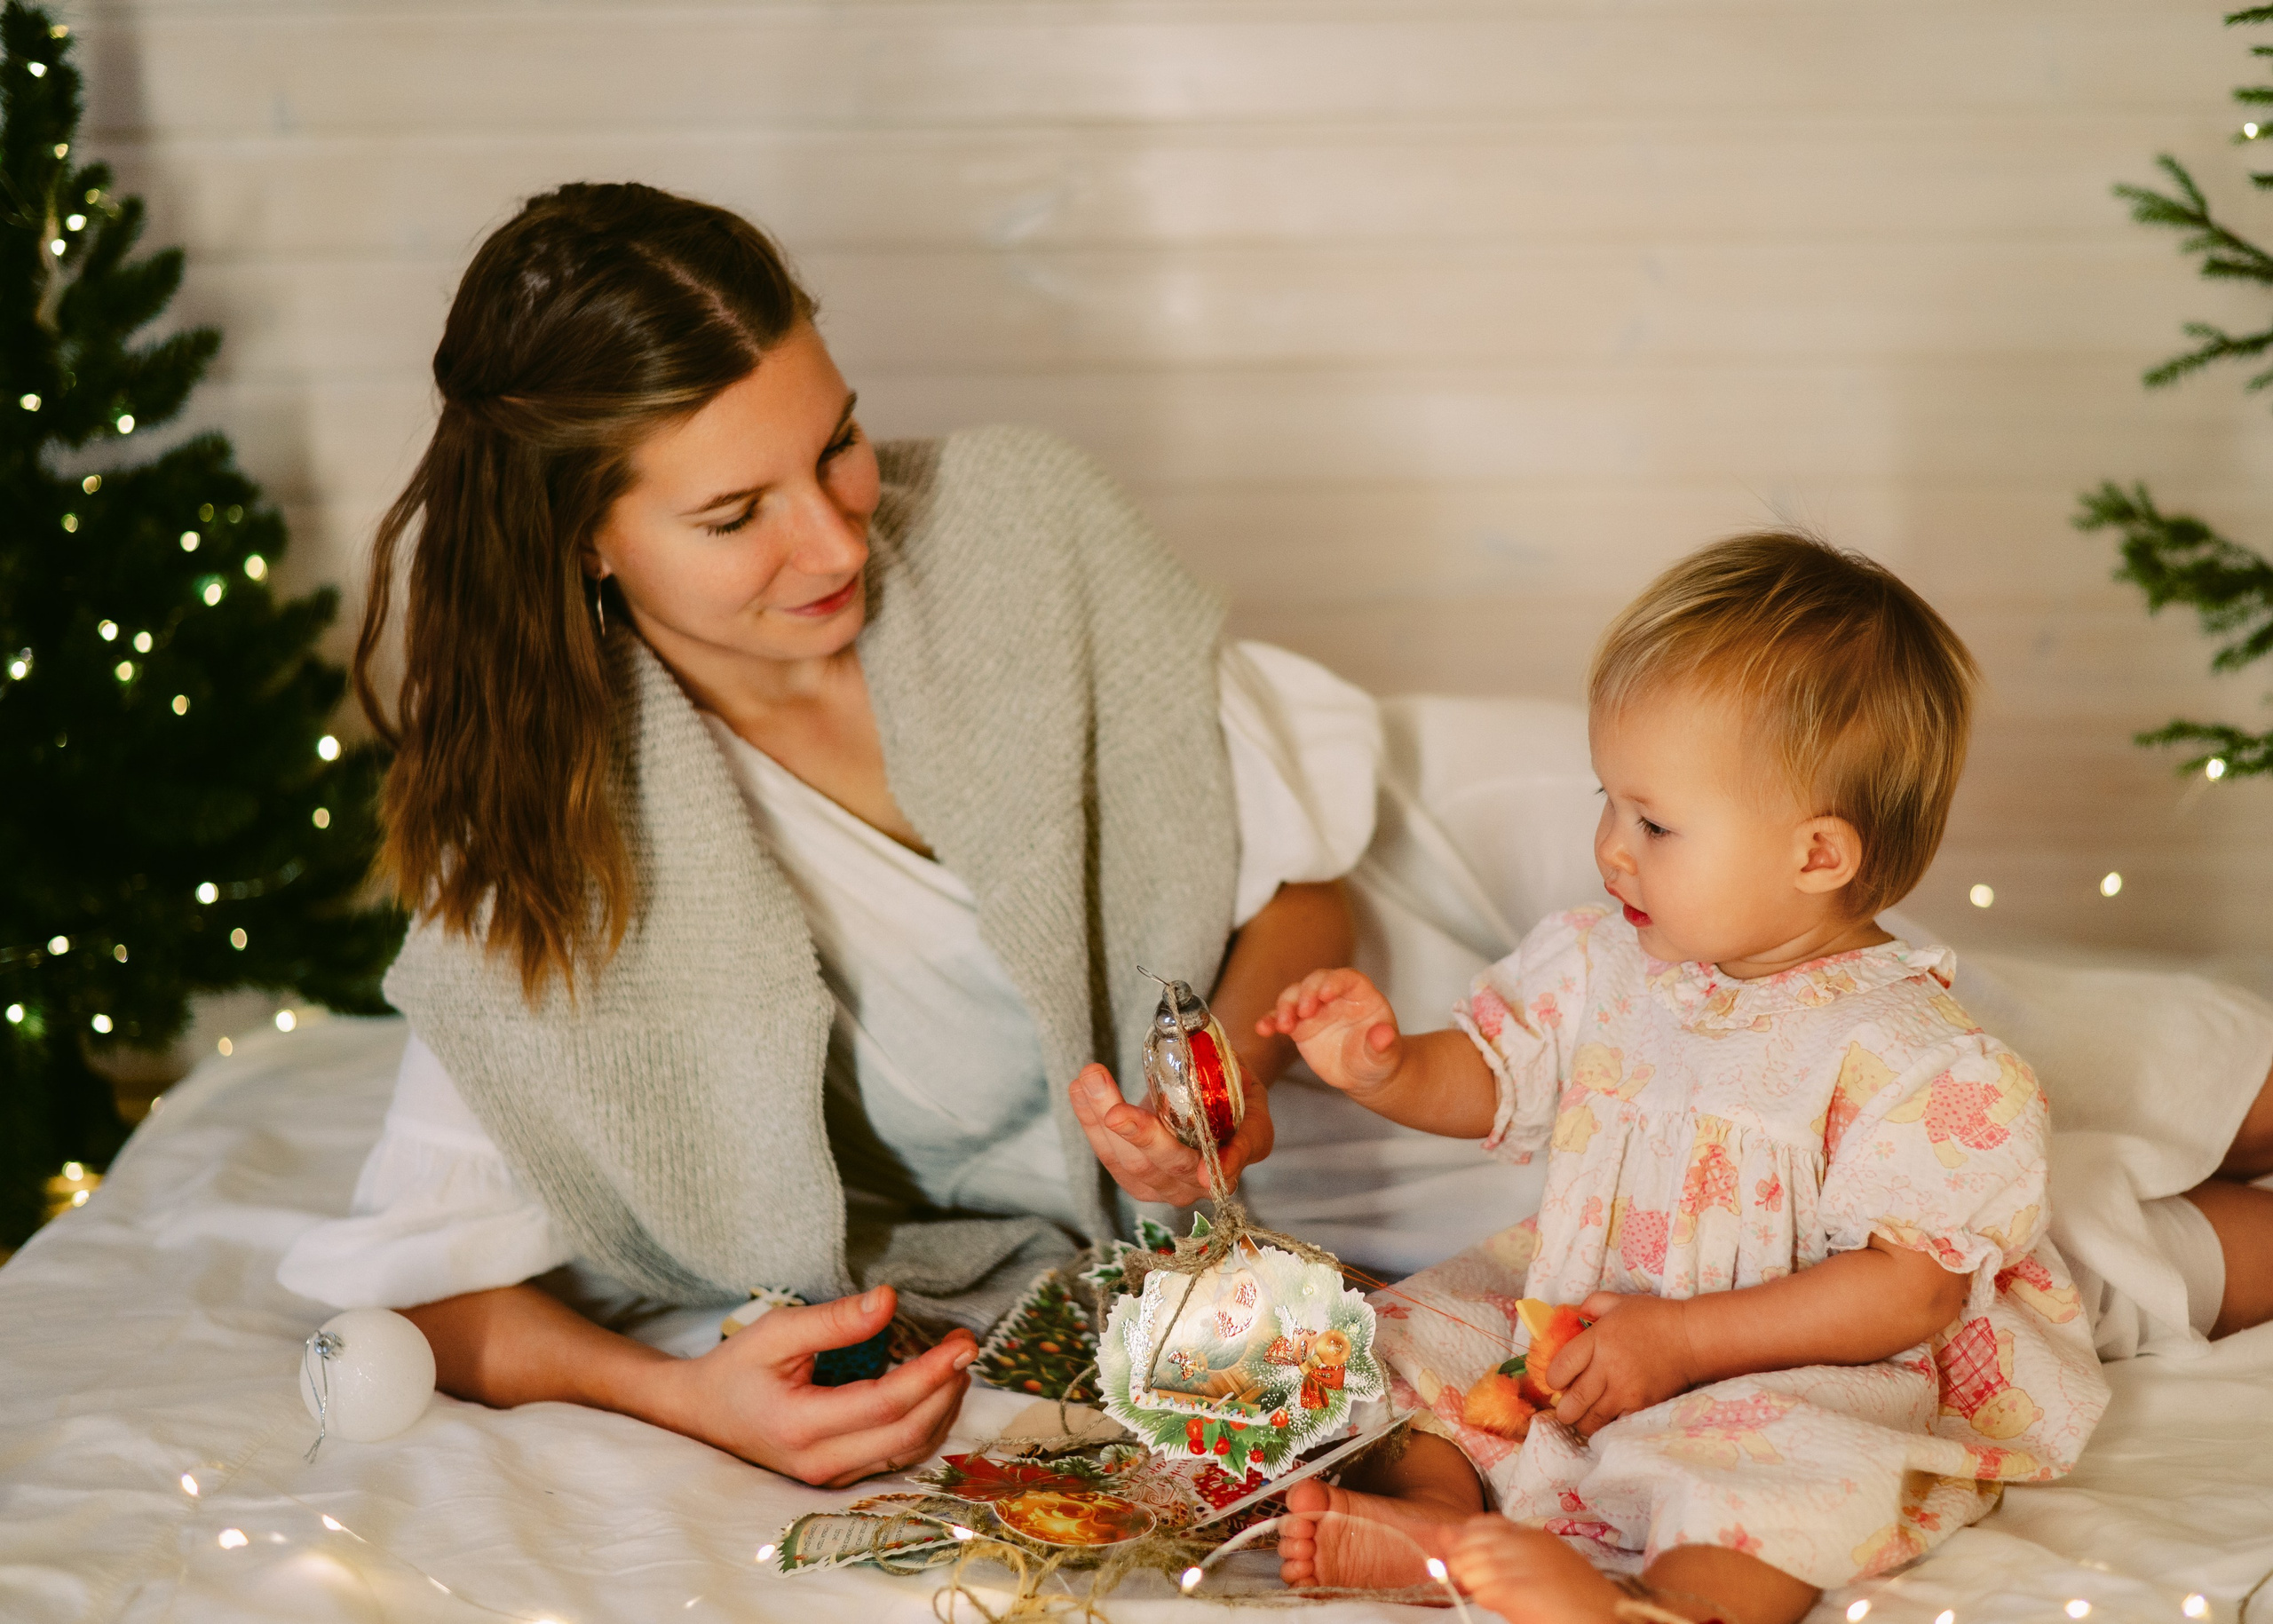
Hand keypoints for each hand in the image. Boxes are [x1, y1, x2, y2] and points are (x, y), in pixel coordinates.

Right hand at [656, 1285, 976, 1487]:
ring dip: (942, 1409)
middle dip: (946, 1390)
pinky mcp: (839, 1477)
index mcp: (801, 1426)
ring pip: (908, 1452)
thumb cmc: (737, 1367)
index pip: (885, 1404)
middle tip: (966, 1347)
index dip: (930, 1373)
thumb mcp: (777, 1331)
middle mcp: (819, 1463)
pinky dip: (924, 1425)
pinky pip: (895, 1457)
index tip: (962, 1343)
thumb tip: (889, 1301)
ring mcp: (830, 1478)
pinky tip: (933, 1392)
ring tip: (955, 1365)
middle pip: (907, 1434)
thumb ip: (834, 1320)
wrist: (701, 1413)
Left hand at [1068, 1062, 1275, 1205]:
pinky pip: (1107, 1153)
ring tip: (1089, 1077)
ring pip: (1126, 1160)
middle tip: (1115, 1113)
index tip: (1204, 1172)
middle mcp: (1194, 1186)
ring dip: (1101, 1118)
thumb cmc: (1231, 1096)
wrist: (1211, 1105)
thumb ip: (1236, 1086)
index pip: (1222, 1170)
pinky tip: (1078, 1088)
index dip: (1217, 1169)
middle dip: (1139, 1137)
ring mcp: (1160, 1186)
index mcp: (1231, 1165)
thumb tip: (1222, 1067)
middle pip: (1163, 1165)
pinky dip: (1089, 1119)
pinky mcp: (1133, 1178)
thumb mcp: (1246, 1090)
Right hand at [1254, 968, 1402, 1097]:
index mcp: (1360, 995)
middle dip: (1307, 992)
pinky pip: (1281, 1018)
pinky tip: (1263, 1029)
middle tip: (1304, 1012)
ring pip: (1294, 995)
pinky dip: (1270, 1021)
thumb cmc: (1377, 1059)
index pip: (1346, 978)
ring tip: (1284, 1026)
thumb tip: (1385, 1035)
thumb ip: (1383, 1044)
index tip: (1326, 994)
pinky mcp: (1299, 1026)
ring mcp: (1314, 1010)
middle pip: (1316, 981)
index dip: (1335, 981)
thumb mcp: (1384, 1056)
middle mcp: (1334, 997)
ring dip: (1285, 1006)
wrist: (1363, 1074)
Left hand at [1544, 1291, 1699, 1437]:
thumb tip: (1572, 1313)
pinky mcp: (1643, 1407)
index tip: (1557, 1380)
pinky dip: (1607, 1426)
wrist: (1691, 1339)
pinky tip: (1606, 1418)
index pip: (1560, 1368)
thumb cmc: (1654, 1318)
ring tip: (1584, 1414)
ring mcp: (1626, 1392)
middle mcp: (1609, 1369)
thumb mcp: (1618, 1302)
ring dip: (1582, 1420)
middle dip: (1563, 1408)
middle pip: (1572, 1403)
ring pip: (1591, 1421)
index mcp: (1598, 1340)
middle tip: (1566, 1404)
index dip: (1552, 1379)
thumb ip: (1591, 1305)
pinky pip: (1615, 1426)